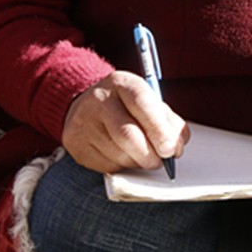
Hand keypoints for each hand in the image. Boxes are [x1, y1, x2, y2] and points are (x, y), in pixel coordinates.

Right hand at [62, 70, 189, 172]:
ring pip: (119, 155)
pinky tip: (125, 157)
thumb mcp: (149, 101)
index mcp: (122, 83)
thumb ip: (168, 121)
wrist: (86, 104)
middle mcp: (99, 100)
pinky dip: (123, 167)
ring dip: (138, 163)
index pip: (142, 104)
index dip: (159, 130)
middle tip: (162, 162)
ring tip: (144, 156)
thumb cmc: (127, 106)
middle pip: (128, 135)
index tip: (171, 150)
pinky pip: (107, 166)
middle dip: (150, 155)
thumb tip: (176, 147)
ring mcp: (83, 122)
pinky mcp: (76, 144)